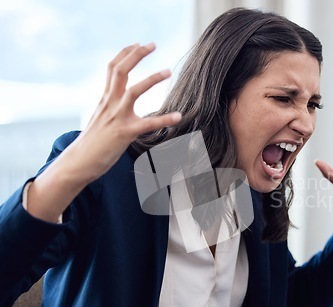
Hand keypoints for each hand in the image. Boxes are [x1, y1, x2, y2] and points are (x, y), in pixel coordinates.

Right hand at [73, 43, 181, 182]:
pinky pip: (148, 124)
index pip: (113, 68)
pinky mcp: (125, 133)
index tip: (137, 43)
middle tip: (152, 44)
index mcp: (105, 99)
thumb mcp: (99, 118)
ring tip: (168, 71)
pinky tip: (178, 117)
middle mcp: (110, 103)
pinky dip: (165, 119)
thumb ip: (109, 107)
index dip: (125, 54)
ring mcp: (117, 117)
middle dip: (136, 55)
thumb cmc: (92, 143)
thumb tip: (116, 101)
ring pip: (134, 91)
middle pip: (121, 71)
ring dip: (152, 79)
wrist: (79, 162)